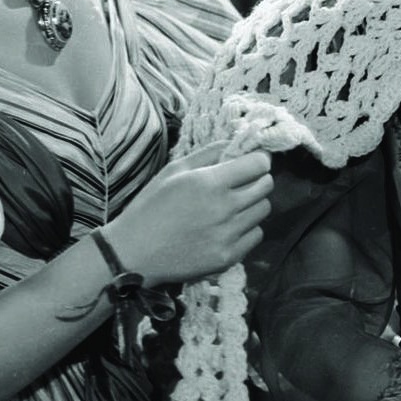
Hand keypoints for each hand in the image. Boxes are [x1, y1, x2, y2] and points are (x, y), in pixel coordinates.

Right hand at [101, 145, 272, 284]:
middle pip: (266, 187)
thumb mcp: (174, 170)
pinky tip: (227, 228)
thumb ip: (208, 153)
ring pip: (263, 211)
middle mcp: (224, 209)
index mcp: (209, 183)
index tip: (254, 162)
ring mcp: (228, 235)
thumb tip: (235, 143)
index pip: (259, 164)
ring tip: (232, 206)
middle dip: (258, 179)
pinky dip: (247, 229)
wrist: (134, 253)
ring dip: (252, 205)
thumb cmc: (150, 207)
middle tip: (243, 183)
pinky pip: (255, 236)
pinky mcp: (228, 257)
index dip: (259, 160)